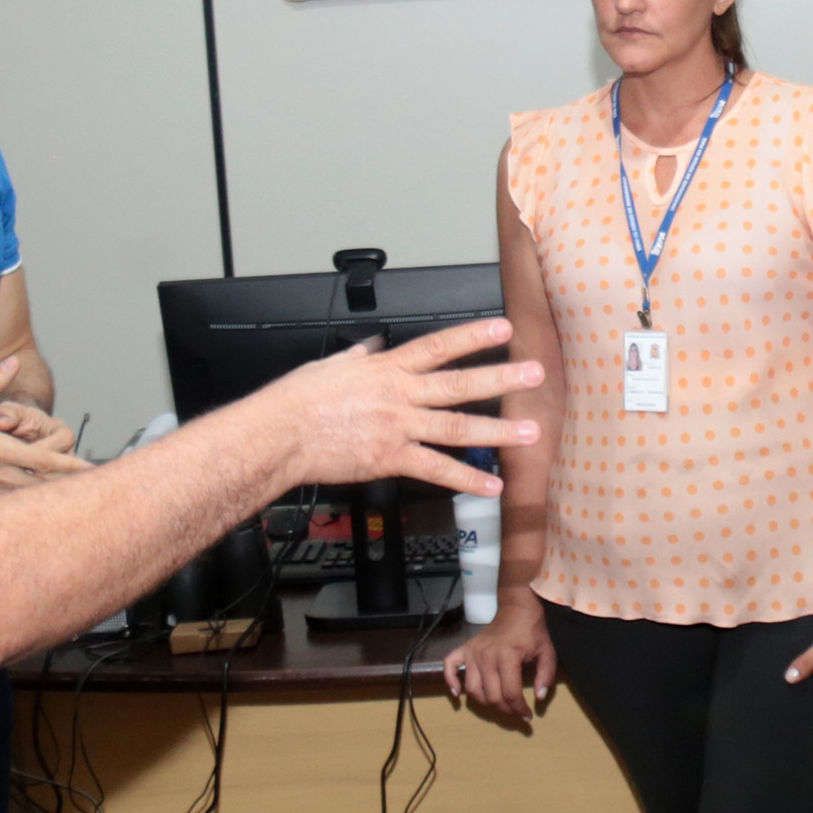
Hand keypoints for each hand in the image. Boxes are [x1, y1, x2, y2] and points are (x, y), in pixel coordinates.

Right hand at [0, 358, 93, 504]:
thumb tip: (13, 361)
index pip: (43, 461)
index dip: (70, 466)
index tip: (90, 470)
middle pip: (42, 487)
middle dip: (67, 487)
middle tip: (91, 488)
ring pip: (27, 501)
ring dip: (49, 499)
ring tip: (72, 497)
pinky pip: (7, 508)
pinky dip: (25, 507)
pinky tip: (38, 508)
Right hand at [259, 316, 537, 496]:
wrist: (278, 435)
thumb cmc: (296, 401)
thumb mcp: (330, 366)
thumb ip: (357, 358)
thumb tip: (367, 348)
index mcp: (386, 368)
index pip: (438, 345)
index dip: (472, 335)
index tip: (503, 328)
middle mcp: (399, 394)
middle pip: (459, 383)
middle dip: (500, 378)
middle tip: (534, 374)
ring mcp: (398, 427)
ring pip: (456, 426)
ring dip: (497, 430)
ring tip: (529, 432)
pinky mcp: (391, 458)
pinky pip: (436, 469)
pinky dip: (466, 478)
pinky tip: (491, 484)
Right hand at [443, 593, 556, 722]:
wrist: (517, 609)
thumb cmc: (533, 631)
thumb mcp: (548, 651)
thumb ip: (546, 675)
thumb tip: (538, 698)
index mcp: (508, 657)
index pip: (510, 693)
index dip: (519, 708)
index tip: (527, 715)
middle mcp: (487, 656)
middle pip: (492, 695)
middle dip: (505, 709)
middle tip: (515, 711)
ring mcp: (473, 653)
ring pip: (473, 688)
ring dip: (485, 702)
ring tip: (498, 704)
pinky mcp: (465, 649)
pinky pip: (450, 666)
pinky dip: (450, 681)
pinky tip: (457, 693)